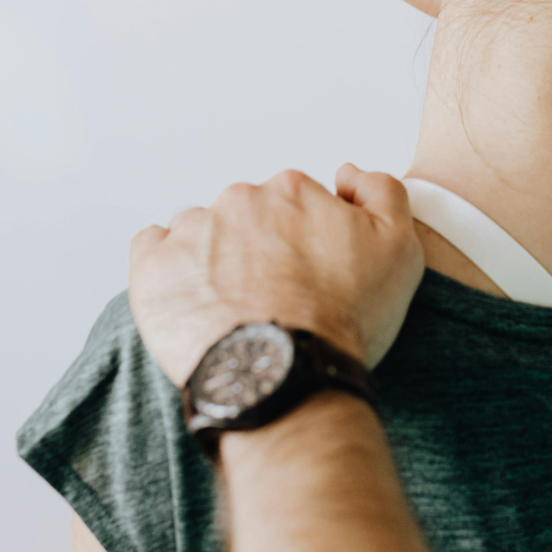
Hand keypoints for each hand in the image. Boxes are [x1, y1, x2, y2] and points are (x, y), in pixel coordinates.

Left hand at [129, 164, 424, 384]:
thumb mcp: (399, 248)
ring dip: (211, 258)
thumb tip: (345, 172)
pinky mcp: (153, 268)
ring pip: (200, 232)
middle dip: (256, 247)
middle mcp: (239, 200)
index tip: (306, 275)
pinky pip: (152, 249)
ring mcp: (192, 231)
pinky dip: (167, 267)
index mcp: (292, 189)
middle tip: (272, 297)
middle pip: (245, 216)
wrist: (288, 379)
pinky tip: (190, 297)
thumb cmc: (344, 320)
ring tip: (231, 307)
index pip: (292, 203)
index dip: (302, 240)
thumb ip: (381, 191)